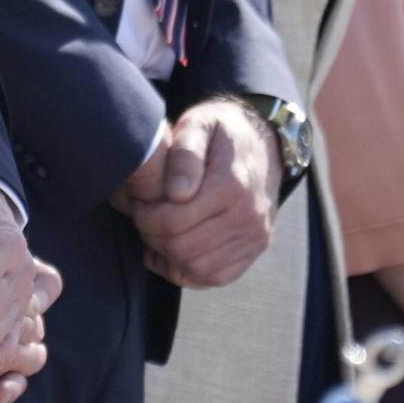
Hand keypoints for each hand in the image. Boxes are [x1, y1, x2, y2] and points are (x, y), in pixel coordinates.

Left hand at [122, 101, 278, 289]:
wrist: (263, 143)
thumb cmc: (222, 132)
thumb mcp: (199, 125)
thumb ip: (185, 154)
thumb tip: (176, 193)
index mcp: (232, 185)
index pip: (174, 220)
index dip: (146, 216)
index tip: (140, 202)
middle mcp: (249, 217)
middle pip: (183, 249)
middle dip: (153, 236)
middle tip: (145, 217)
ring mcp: (255, 237)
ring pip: (197, 269)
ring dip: (168, 256)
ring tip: (159, 232)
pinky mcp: (255, 249)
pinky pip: (215, 277)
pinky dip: (189, 270)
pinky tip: (176, 249)